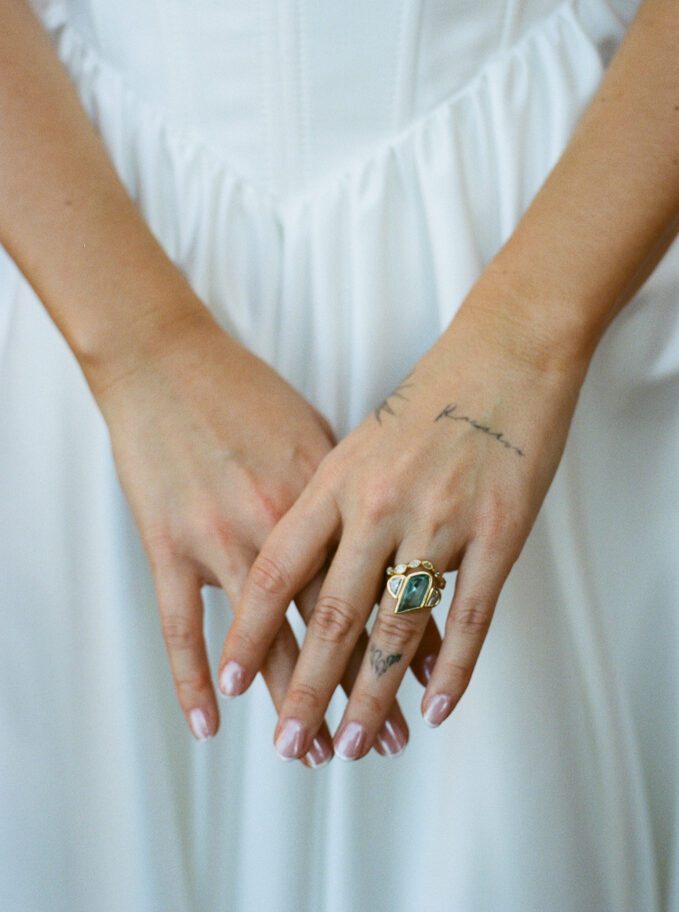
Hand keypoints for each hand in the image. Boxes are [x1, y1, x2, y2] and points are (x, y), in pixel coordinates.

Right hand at [94, 310, 427, 762]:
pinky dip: (193, 677)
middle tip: (381, 744)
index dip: (403, 643)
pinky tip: (209, 723)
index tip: (426, 691)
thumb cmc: (248, 393)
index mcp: (328, 494)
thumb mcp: (316, 434)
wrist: (168, 361)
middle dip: (359, 691)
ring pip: (265, 638)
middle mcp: (281, 522)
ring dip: (291, 699)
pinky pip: (181, 625)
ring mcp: (221, 536)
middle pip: (330, 625)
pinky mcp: (167, 542)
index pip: (375, 582)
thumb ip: (352, 494)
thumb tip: (388, 540)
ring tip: (311, 752)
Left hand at [219, 302, 589, 759]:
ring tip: (356, 746)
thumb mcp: (358, 442)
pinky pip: (470, 615)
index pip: (280, 571)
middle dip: (306, 690)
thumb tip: (302, 570)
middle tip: (288, 748)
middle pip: (334, 615)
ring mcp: (440, 518)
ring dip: (374, 696)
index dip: (252, 632)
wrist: (503, 353)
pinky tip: (436, 710)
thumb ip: (330, 504)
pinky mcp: (499, 532)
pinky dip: (452, 671)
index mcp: (336, 479)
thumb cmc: (426, 397)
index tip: (231, 684)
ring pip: (398, 628)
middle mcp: (379, 503)